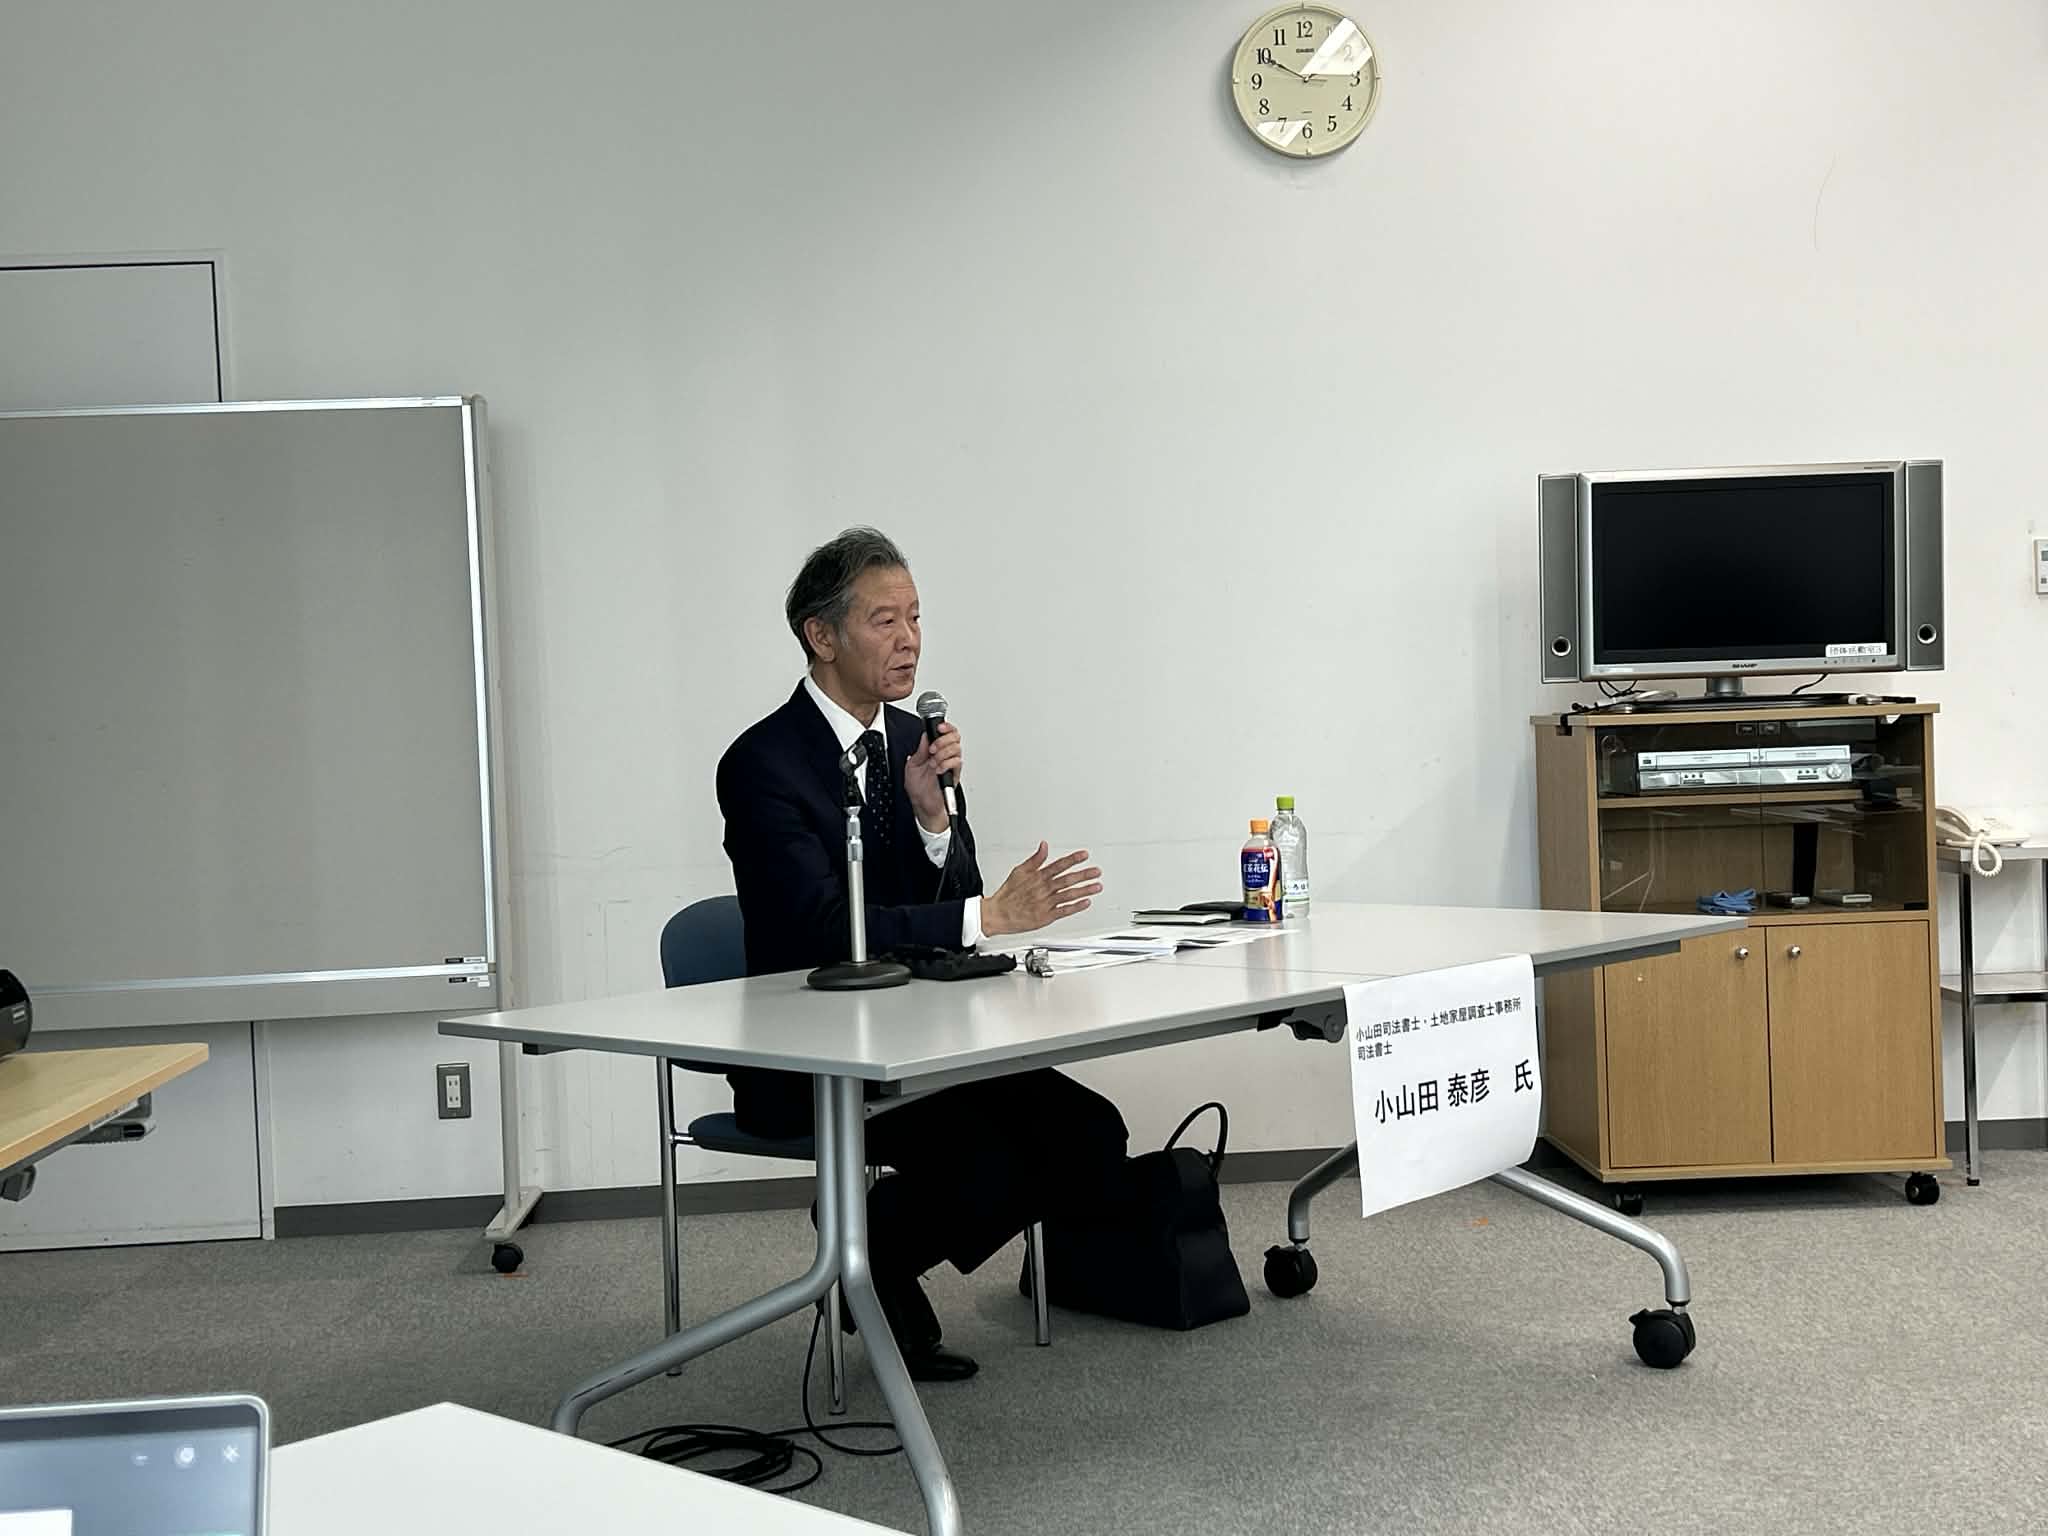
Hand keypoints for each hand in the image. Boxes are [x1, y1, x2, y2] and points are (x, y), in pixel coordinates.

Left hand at [903, 722, 963, 832]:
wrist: (923, 805)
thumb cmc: (918, 788)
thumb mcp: (912, 765)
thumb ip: (920, 750)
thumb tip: (925, 735)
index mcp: (933, 750)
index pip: (944, 732)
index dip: (945, 727)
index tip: (939, 728)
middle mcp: (944, 755)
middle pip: (955, 736)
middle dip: (942, 740)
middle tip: (932, 749)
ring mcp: (950, 764)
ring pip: (956, 748)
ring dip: (942, 753)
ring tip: (933, 763)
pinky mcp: (954, 773)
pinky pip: (957, 762)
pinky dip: (946, 763)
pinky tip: (938, 769)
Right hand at [982, 843, 1102, 937]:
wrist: (998, 914)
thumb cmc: (1008, 893)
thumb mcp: (1019, 870)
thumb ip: (1035, 859)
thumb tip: (1044, 845)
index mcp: (1038, 876)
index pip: (1059, 865)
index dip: (1073, 859)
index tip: (1085, 855)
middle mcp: (1044, 889)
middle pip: (1068, 879)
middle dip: (1084, 874)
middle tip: (1097, 871)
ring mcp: (1046, 903)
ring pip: (1069, 894)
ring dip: (1084, 890)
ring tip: (1097, 886)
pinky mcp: (1046, 916)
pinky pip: (1064, 911)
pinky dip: (1076, 907)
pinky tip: (1086, 902)